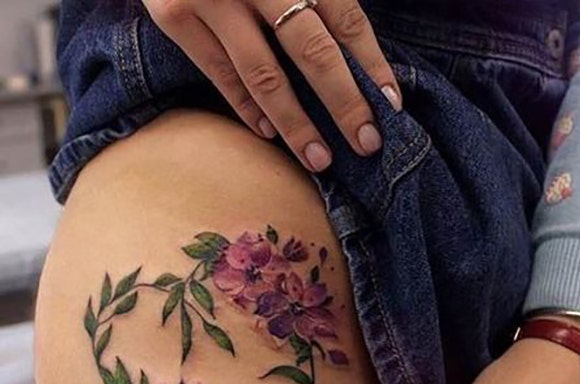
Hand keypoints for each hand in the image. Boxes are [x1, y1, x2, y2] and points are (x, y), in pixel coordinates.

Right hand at [143, 0, 401, 170]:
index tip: (391, 105)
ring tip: (320, 159)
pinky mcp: (175, 16)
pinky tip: (270, 134)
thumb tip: (351, 53)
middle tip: (366, 143)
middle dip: (344, 104)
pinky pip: (220, 75)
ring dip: (296, 124)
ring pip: (265, 76)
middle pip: (313, 52)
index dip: (372, 64)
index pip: (346, 20)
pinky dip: (247, 108)